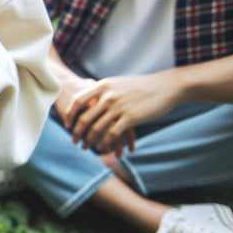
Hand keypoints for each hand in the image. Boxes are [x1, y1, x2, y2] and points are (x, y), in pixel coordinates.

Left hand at [63, 73, 182, 156]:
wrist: (166, 86)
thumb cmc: (142, 86)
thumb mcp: (118, 83)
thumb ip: (104, 90)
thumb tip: (89, 97)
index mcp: (103, 86)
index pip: (78, 101)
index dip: (69, 114)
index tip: (66, 124)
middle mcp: (108, 96)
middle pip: (85, 118)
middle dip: (77, 132)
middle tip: (74, 142)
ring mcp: (119, 106)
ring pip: (96, 128)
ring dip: (89, 141)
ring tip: (86, 148)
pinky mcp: (130, 117)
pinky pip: (112, 134)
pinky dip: (105, 143)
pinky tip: (103, 149)